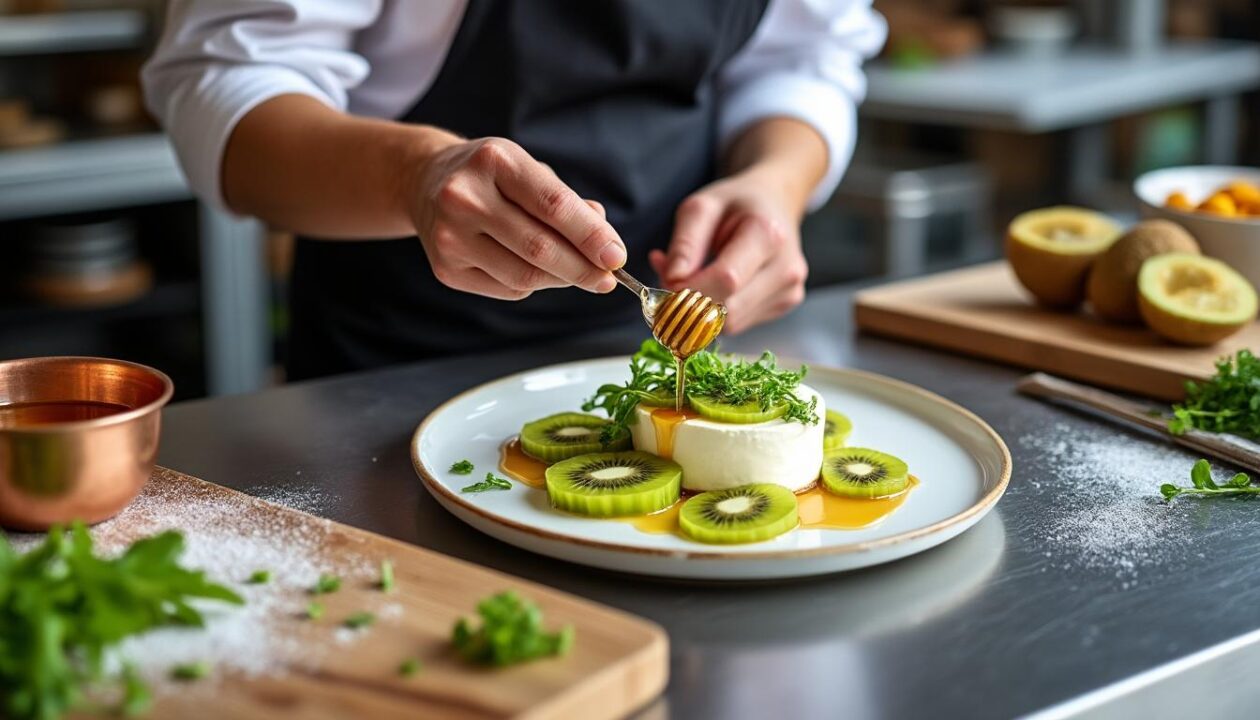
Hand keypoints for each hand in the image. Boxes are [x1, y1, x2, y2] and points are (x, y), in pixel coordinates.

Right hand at [410, 136, 625, 299]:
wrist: (424, 182)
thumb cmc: (490, 176)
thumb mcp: (529, 170)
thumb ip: (568, 202)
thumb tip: (604, 241)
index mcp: (494, 161)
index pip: (553, 205)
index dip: (591, 235)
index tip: (617, 256)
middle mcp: (465, 197)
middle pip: (539, 248)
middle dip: (583, 268)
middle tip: (609, 279)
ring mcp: (451, 237)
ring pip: (524, 276)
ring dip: (562, 280)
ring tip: (579, 273)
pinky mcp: (446, 269)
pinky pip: (507, 288)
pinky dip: (533, 284)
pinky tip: (538, 271)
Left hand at [650, 167, 807, 333]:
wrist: (774, 202)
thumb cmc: (736, 203)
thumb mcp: (701, 207)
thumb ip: (684, 244)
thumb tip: (672, 281)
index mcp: (768, 234)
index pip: (726, 280)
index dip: (689, 290)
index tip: (666, 281)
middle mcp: (786, 268)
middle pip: (729, 310)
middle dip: (692, 304)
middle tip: (672, 281)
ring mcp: (789, 290)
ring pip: (731, 324)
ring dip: (703, 310)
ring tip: (695, 278)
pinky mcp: (785, 304)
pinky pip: (740, 322)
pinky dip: (718, 311)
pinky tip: (715, 286)